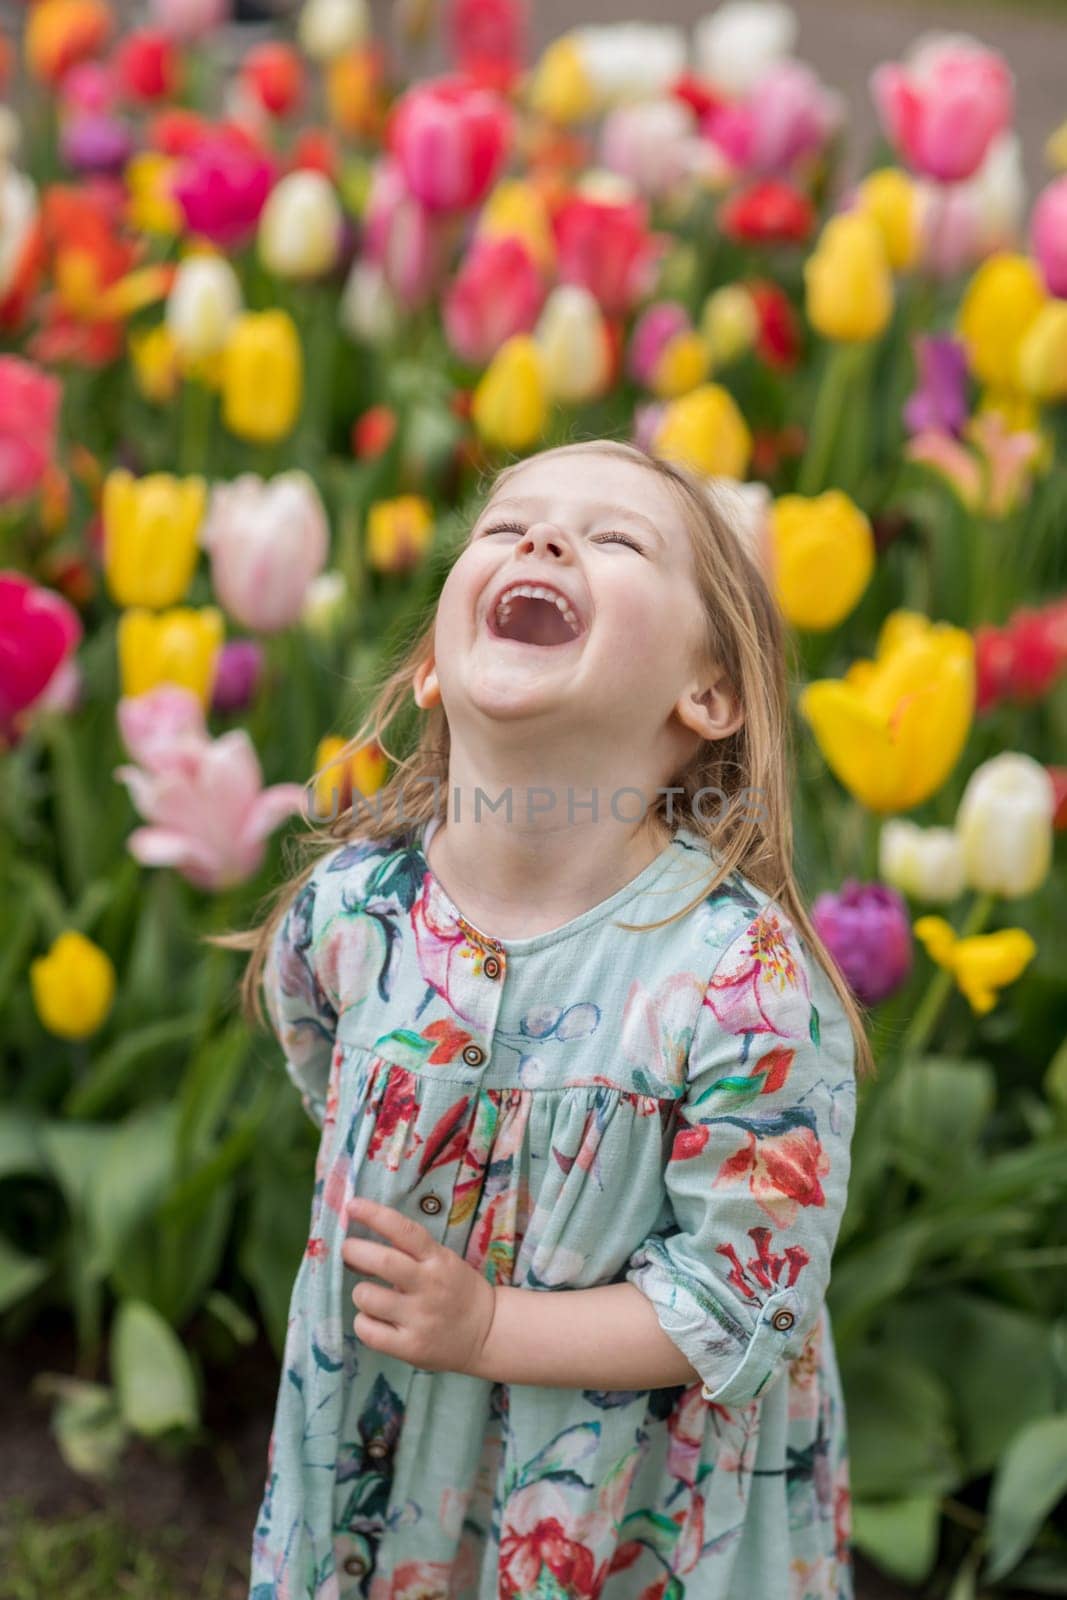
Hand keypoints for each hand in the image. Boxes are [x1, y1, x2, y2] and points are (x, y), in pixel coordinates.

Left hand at [341, 1196, 497, 1376]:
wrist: (487, 1332)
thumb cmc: (455, 1290)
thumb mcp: (442, 1261)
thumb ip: (409, 1252)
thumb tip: (360, 1241)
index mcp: (437, 1259)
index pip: (405, 1231)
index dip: (375, 1215)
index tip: (352, 1205)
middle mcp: (429, 1286)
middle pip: (383, 1262)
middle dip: (354, 1251)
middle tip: (347, 1250)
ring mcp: (420, 1318)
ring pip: (368, 1297)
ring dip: (360, 1292)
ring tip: (369, 1294)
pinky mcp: (411, 1347)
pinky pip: (368, 1331)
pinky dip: (363, 1321)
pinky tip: (374, 1319)